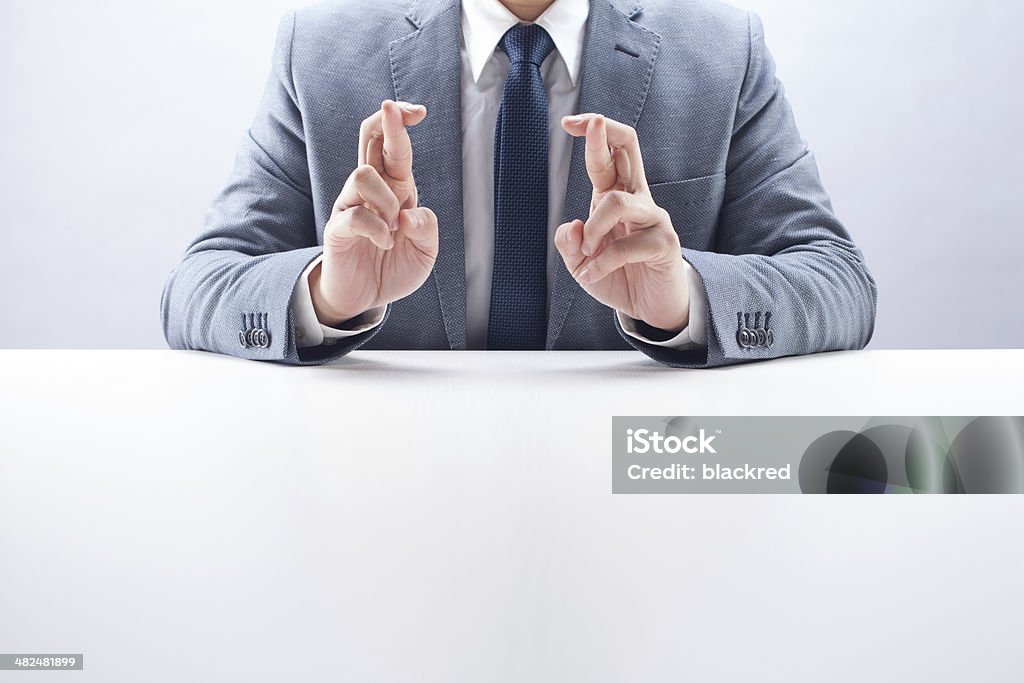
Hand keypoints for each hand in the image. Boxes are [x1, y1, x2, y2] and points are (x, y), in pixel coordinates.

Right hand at [310, 100, 439, 325]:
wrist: (366, 297)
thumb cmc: (394, 268)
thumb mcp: (425, 252)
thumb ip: (427, 229)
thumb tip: (409, 213)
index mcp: (396, 188)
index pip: (394, 146)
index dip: (402, 123)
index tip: (418, 111)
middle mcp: (372, 190)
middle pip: (368, 139)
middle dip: (383, 122)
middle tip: (392, 109)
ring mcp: (351, 205)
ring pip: (363, 174)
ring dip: (386, 199)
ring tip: (394, 228)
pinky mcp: (338, 227)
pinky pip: (355, 214)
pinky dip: (376, 229)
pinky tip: (385, 243)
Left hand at [555, 114, 689, 332]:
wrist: (649, 308)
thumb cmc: (617, 276)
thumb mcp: (580, 262)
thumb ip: (569, 243)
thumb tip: (573, 226)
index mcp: (615, 195)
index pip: (609, 152)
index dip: (592, 132)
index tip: (567, 122)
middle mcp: (637, 199)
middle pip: (629, 147)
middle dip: (604, 132)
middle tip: (588, 123)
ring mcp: (654, 218)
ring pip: (617, 202)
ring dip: (592, 230)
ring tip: (585, 256)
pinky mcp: (665, 243)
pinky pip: (626, 247)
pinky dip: (601, 264)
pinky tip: (591, 276)